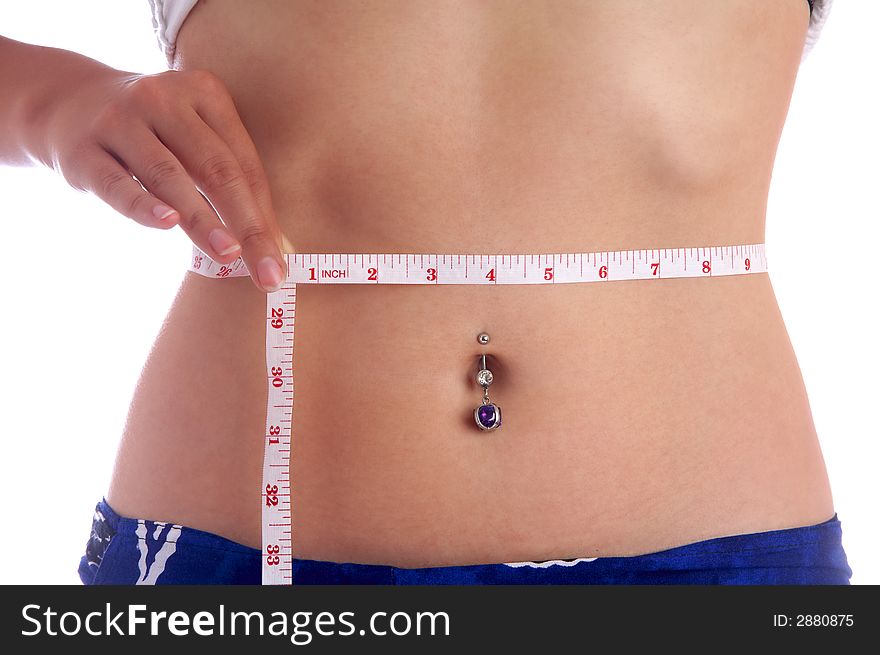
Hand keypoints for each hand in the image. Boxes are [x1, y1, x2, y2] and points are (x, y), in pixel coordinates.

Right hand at [43, 67, 287, 291]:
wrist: (66, 103)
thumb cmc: (154, 135)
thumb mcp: (192, 136)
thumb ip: (227, 177)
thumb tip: (271, 244)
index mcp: (204, 93)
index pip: (243, 164)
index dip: (265, 215)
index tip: (281, 260)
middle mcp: (163, 99)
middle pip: (216, 170)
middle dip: (247, 226)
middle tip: (266, 270)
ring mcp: (120, 121)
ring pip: (170, 177)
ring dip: (203, 220)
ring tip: (229, 254)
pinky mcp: (82, 150)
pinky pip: (117, 184)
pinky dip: (142, 205)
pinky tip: (166, 224)